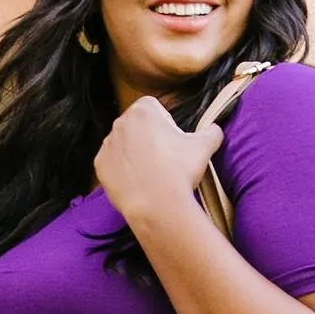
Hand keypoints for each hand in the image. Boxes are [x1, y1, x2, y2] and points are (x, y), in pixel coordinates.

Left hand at [92, 94, 223, 234]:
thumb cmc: (180, 171)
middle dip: (148, 136)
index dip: (165, 122)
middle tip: (164, 158)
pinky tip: (137, 181)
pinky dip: (122, 169)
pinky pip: (112, 163)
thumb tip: (214, 129)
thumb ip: (212, 131)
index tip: (173, 140)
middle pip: (136, 124)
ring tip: (151, 172)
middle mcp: (120, 123)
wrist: (157, 206)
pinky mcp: (100, 166)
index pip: (153, 107)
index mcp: (143, 111)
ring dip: (134, 152)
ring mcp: (107, 145)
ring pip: (123, 143)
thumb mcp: (205, 146)